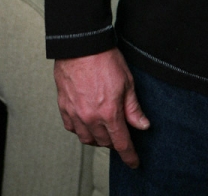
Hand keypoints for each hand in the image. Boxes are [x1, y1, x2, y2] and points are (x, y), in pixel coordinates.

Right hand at [53, 47, 149, 167]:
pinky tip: (87, 121)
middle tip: (121, 132)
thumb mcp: (128, 82)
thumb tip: (143, 125)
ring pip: (87, 138)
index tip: (134, 163)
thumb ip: (133, 108)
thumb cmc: (105, 59)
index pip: (121, 143)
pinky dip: (81, 129)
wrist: (81, 45)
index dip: (129, 156)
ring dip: (98, 137)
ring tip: (105, 128)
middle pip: (104, 142)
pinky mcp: (64, 107)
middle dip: (115, 141)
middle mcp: (90, 118)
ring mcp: (75, 114)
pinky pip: (72, 128)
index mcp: (109, 113)